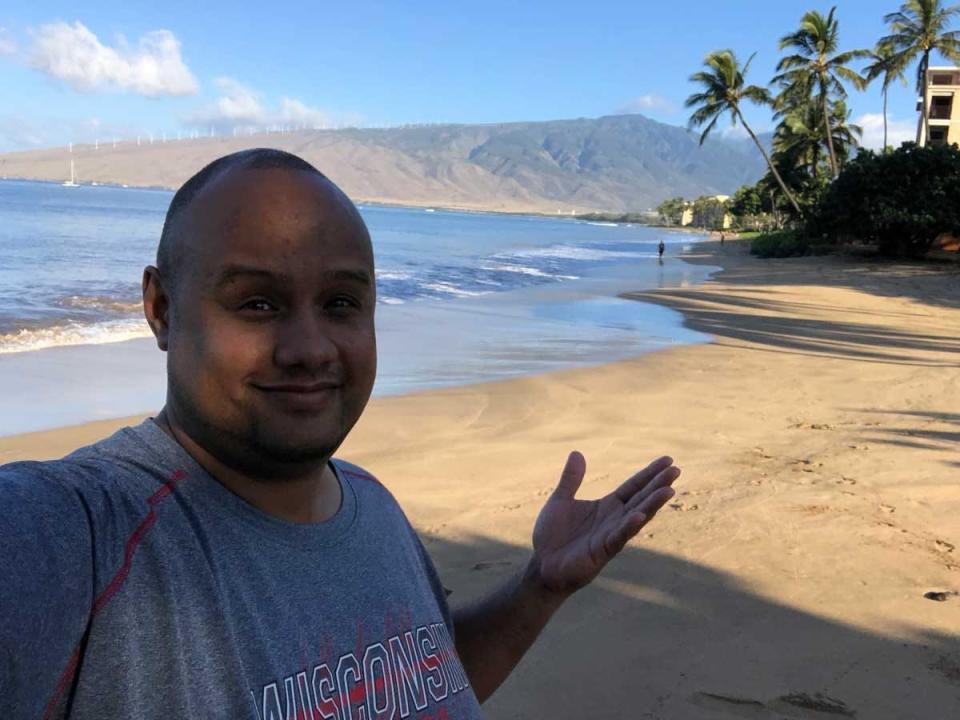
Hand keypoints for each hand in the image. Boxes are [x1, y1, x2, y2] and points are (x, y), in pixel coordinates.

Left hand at [531, 452, 678, 594]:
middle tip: (676, 470)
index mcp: (607, 506)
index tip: (669, 460)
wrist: (541, 565)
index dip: (650, 473)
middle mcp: (614, 519)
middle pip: (641, 498)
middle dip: (658, 485)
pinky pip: (618, 537)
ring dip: (652, 504)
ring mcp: (611, 535)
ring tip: (669, 490)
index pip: (634, 486)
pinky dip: (628, 527)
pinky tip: (639, 516)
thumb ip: (571, 478)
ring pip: (636, 517)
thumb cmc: (552, 535)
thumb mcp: (561, 500)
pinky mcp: (602, 551)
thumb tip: (577, 452)